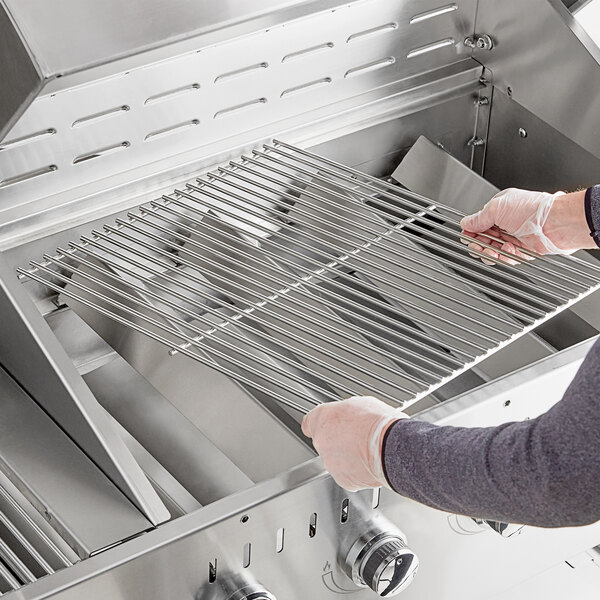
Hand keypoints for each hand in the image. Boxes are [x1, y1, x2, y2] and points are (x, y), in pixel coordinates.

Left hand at [301, 396, 406, 491]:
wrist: (390, 447)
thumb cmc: (377, 422)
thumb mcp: (360, 403)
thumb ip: (346, 410)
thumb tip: (349, 413)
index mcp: (322, 418)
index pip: (309, 423)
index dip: (319, 425)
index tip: (324, 426)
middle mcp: (321, 441)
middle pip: (325, 442)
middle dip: (338, 441)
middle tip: (357, 437)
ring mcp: (330, 462)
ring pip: (336, 460)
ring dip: (347, 457)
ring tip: (367, 450)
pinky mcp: (342, 479)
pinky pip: (347, 475)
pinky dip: (357, 471)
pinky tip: (370, 462)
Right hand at [460, 188, 591, 264]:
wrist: (556, 223)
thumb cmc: (532, 210)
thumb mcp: (496, 208)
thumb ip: (478, 218)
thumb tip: (465, 223)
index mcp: (499, 209)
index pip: (478, 223)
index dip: (471, 231)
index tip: (467, 236)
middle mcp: (506, 224)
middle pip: (483, 239)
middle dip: (478, 244)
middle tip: (477, 245)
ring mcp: (513, 238)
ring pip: (492, 251)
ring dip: (490, 253)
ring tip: (492, 251)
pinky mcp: (521, 251)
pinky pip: (506, 259)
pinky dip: (504, 257)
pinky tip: (508, 251)